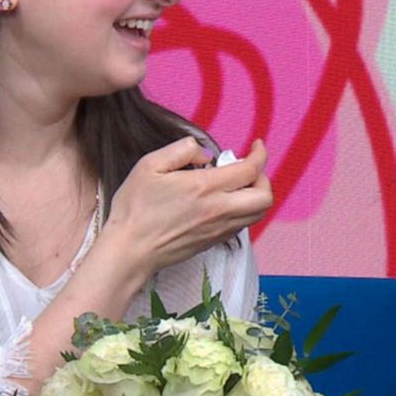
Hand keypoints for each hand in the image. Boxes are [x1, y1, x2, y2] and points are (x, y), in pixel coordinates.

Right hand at [104, 137, 273, 275]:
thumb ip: (181, 150)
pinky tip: (226, 201)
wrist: (130, 250)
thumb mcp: (150, 166)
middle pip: (264, 197)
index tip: (256, 144)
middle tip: (248, 167)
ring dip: (257, 195)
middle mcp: (219, 210)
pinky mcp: (215, 241)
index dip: (259, 154)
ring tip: (240, 184)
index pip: (249, 169)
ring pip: (258, 213)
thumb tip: (206, 154)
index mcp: (205, 188)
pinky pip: (244, 224)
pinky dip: (245, 210)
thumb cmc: (135, 208)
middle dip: (264, 177)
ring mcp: (219, 229)